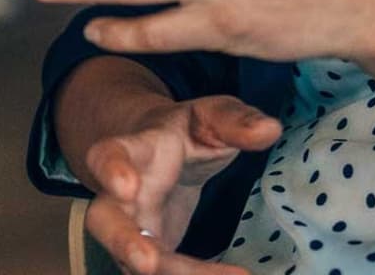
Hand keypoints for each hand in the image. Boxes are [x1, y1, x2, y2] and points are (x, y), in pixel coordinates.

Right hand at [83, 94, 279, 274]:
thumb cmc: (186, 131)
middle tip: (146, 263)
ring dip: (172, 274)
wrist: (164, 153)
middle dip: (122, 243)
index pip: (107, 155)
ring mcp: (133, 229)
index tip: (126, 186)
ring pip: (136, 259)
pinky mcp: (152, 252)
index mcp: (134, 151)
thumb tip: (269, 130)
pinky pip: (166, 273)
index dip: (110, 170)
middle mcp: (122, 196)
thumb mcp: (213, 115)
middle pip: (105, 222)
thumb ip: (236, 120)